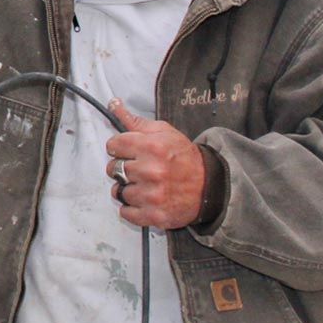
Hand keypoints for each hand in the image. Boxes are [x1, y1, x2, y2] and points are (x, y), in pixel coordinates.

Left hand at [105, 98, 205, 229]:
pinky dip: (131, 208)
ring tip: (141, 185)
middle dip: (122, 167)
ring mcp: (152, 196)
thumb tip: (113, 105)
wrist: (208, 186)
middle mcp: (151, 171)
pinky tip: (143, 199)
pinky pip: (125, 212)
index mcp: (152, 147)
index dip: (118, 147)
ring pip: (118, 191)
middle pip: (113, 168)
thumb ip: (135, 122)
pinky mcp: (154, 216)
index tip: (126, 151)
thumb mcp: (163, 132)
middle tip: (137, 168)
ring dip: (126, 189)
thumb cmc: (183, 158)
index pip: (114, 145)